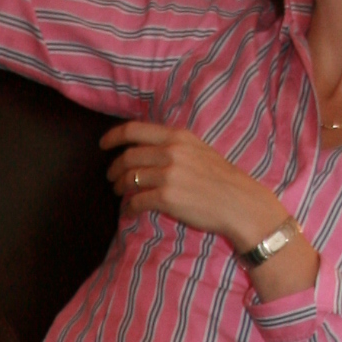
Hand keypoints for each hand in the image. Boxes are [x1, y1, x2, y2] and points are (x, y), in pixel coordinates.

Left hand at [99, 121, 293, 257]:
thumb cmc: (220, 179)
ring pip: (129, 179)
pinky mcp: (167, 198)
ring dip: (119, 187)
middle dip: (114, 169)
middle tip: (112, 178)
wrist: (239, 202)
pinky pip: (136, 201)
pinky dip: (129, 207)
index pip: (134, 130)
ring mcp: (168, 175)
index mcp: (178, 137)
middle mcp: (171, 152)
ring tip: (120, 193)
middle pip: (127, 157)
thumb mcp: (198, 150)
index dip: (113, 137)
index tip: (103, 145)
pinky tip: (130, 211)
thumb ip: (173, 146)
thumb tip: (146, 150)